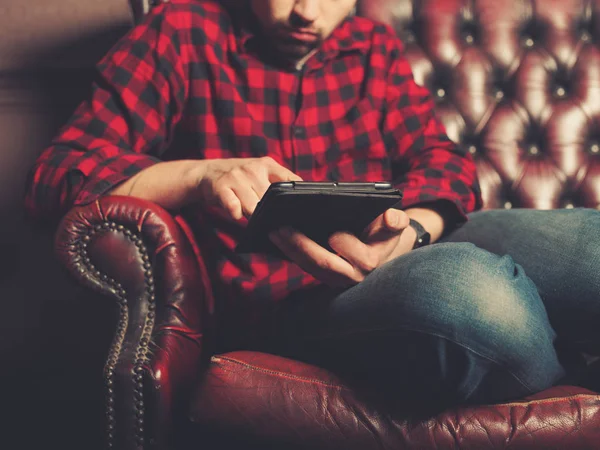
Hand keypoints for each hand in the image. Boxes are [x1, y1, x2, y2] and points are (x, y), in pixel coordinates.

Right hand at [197, 157, 301, 220]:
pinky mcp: (221, 187)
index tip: (298, 210)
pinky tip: (236, 215)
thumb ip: (276, 184)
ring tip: (252, 217)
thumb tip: (296, 207)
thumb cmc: (239, 178)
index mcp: (267, 165)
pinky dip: (236, 213)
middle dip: (271, 212)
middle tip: (270, 220)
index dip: (296, 197)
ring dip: (253, 215)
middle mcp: (253, 169)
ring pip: (254, 206)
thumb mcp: (260, 174)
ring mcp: (237, 177)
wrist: (206, 173)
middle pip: (271, 199)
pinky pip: (233, 206)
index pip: (290, 180)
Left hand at [270, 208, 413, 286]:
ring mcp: (333, 278)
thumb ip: (395, 221)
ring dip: (288, 249)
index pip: (355, 255)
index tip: (332, 232)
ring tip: (273, 231)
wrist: (380, 248)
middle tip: (280, 228)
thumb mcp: (394, 225)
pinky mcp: (321, 274)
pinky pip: (303, 264)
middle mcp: (349, 276)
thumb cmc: (384, 233)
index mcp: (369, 262)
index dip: (343, 244)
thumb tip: (390, 218)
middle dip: (300, 246)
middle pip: (322, 263)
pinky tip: (276, 237)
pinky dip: (289, 252)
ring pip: (308, 266)